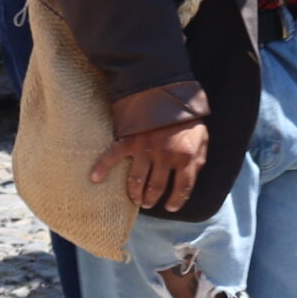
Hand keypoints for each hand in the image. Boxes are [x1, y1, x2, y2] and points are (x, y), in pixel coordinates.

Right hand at [92, 120, 207, 211]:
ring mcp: (145, 149)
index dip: (178, 200)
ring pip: (137, 180)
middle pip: (157, 187)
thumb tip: (192, 174)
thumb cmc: (186, 116)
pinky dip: (102, 168)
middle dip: (152, 199)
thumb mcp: (202, 136)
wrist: (167, 91)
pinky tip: (94, 179)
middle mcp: (165, 157)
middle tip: (149, 203)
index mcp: (185, 156)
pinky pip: (112, 157)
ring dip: (135, 194)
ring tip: (136, 200)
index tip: (171, 206)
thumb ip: (198, 158)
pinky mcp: (129, 140)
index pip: (183, 187)